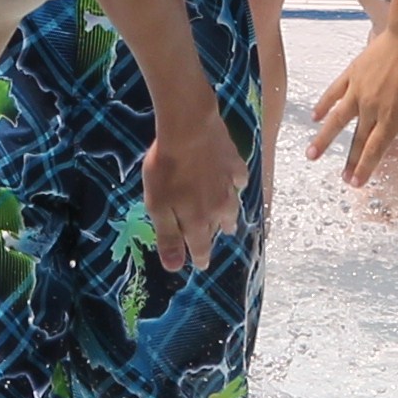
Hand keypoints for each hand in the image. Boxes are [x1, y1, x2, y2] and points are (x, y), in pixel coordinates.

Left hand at [139, 108, 246, 271]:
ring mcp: (229, 186)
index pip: (201, 247)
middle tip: (209, 239)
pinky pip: (239, 180)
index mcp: (198, 221)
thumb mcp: (158, 206)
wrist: (189, 130)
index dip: (200, 258)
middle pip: (217, 229)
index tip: (201, 265)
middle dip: (212, 236)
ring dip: (228, 217)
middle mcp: (218, 209)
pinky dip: (236, 185)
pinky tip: (233, 182)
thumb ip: (168, 237)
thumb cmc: (167, 169)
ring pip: (232, 208)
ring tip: (228, 221)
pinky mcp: (235, 165)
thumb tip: (174, 267)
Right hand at [310, 35, 397, 186]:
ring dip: (324, 138)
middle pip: (357, 139)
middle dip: (350, 161)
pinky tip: (314, 116)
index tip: (356, 183)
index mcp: (391, 117)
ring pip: (337, 119)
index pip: (375, 149)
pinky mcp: (352, 75)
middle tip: (343, 178)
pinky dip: (323, 105)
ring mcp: (358, 90)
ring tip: (311, 154)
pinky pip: (333, 93)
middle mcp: (371, 107)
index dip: (365, 167)